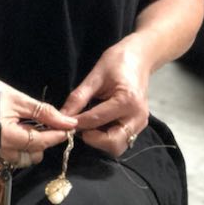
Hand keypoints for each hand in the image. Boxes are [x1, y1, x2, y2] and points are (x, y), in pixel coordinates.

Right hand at [0, 71, 75, 168]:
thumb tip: (68, 122)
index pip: (40, 142)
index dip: (57, 135)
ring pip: (23, 158)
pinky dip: (21, 145)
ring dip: (33, 145)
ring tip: (33, 126)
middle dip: (44, 142)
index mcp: (7, 137)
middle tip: (49, 124)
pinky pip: (12, 154)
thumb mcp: (17, 98)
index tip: (69, 127)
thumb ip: (44, 113)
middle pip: (33, 155)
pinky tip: (22, 129)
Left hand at [61, 40, 149, 156]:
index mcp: (127, 101)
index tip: (63, 123)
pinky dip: (107, 138)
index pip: (96, 120)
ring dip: (100, 141)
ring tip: (88, 127)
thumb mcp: (95, 76)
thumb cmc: (118, 62)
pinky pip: (122, 140)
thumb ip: (78, 98)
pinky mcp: (139, 126)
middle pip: (113, 144)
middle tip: (78, 128)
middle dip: (93, 140)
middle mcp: (137, 117)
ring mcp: (140, 123)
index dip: (77, 124)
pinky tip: (98, 125)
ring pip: (118, 146)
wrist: (140, 58)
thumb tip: (62, 116)